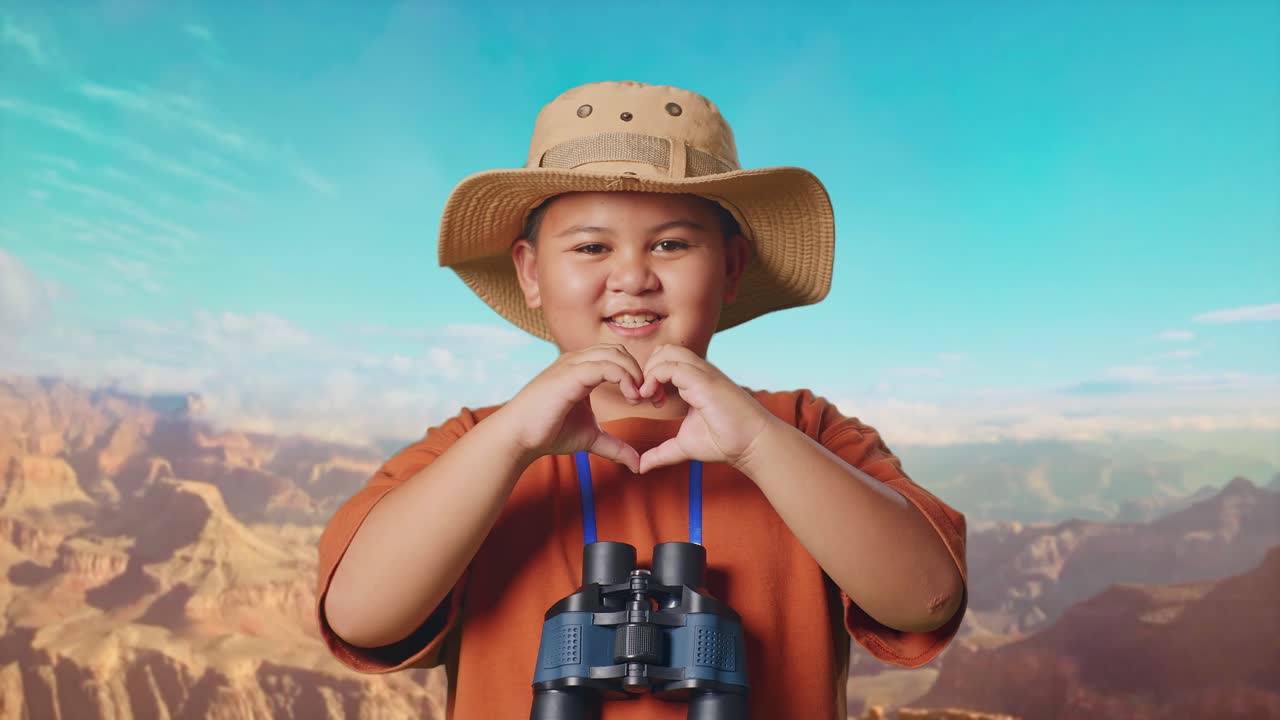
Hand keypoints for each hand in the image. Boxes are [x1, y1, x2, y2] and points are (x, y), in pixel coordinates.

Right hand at [500, 343, 658, 473]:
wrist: (518, 437)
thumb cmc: (548, 433)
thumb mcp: (590, 438)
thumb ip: (614, 446)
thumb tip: (637, 464)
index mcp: (581, 370)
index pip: (617, 358)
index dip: (637, 375)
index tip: (650, 400)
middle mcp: (576, 361)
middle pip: (619, 351)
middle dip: (641, 372)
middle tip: (651, 398)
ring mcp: (571, 365)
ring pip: (614, 354)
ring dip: (634, 373)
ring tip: (639, 398)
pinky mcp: (569, 374)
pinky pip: (604, 366)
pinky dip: (623, 377)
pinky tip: (630, 396)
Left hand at [635, 344, 777, 473]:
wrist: (750, 444)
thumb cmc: (725, 441)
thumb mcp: (684, 446)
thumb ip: (661, 452)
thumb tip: (641, 467)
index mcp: (696, 381)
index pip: (666, 361)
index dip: (650, 376)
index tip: (647, 401)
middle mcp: (699, 372)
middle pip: (664, 350)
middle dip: (647, 368)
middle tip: (645, 396)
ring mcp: (702, 373)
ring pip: (667, 352)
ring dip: (650, 371)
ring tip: (648, 396)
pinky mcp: (703, 380)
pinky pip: (671, 366)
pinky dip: (655, 377)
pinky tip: (654, 398)